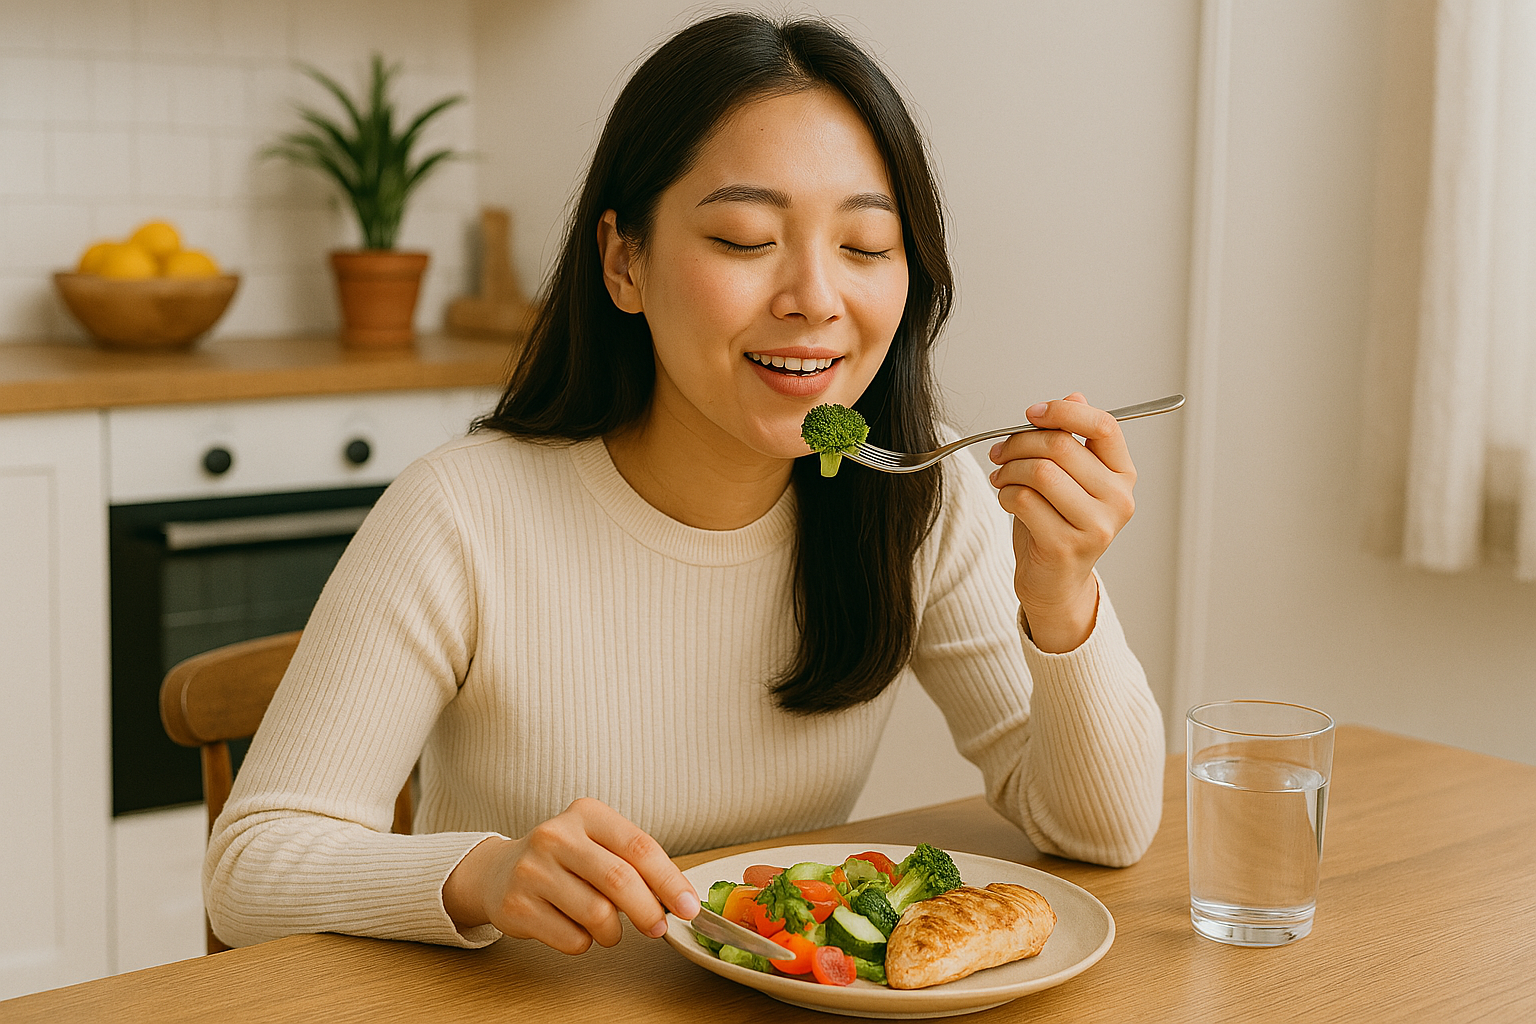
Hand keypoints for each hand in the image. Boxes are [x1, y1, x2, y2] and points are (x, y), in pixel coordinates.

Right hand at [441, 797, 699, 953]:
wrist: (499, 871)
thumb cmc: (565, 859)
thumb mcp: (599, 844)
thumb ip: (636, 864)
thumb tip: (679, 900)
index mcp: (587, 814)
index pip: (639, 847)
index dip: (669, 880)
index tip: (689, 906)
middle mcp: (556, 836)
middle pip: (619, 880)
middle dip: (648, 911)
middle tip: (658, 928)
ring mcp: (532, 870)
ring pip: (597, 914)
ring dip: (614, 932)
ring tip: (609, 928)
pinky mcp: (517, 906)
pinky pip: (572, 938)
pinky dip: (585, 942)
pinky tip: (576, 928)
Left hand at [987, 393, 1136, 652]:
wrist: (1055, 582)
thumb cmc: (1058, 523)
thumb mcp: (1069, 477)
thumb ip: (1072, 439)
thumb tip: (1074, 396)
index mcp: (1122, 475)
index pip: (1103, 425)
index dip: (1063, 412)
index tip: (1032, 413)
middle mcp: (1117, 500)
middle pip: (1061, 446)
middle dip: (1020, 442)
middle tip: (1000, 451)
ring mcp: (1096, 526)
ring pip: (1040, 472)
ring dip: (1009, 470)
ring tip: (1001, 478)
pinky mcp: (1066, 546)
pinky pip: (1024, 501)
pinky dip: (1006, 494)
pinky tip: (1007, 500)